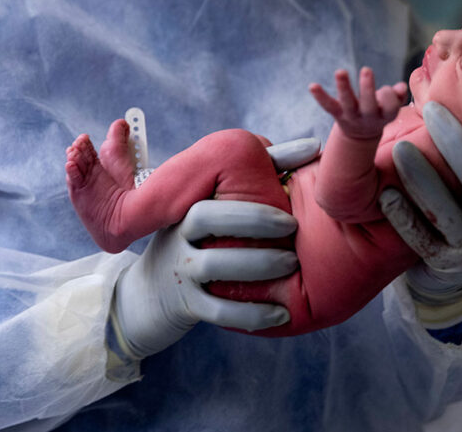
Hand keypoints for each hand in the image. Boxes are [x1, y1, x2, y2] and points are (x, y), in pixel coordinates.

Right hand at [111, 136, 315, 358]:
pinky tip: (281, 314)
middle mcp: (178, 236)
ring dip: (256, 264)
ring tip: (291, 264)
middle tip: (292, 229)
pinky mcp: (186, 306)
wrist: (150, 297)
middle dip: (252, 222)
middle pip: (206, 219)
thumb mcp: (216, 213)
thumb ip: (262, 178)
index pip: (213, 196)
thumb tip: (312, 147)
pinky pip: (217, 310)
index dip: (250, 202)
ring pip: (214, 265)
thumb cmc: (201, 244)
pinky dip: (250, 313)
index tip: (289, 209)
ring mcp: (180, 271)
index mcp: (188, 209)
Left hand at [310, 67, 407, 139]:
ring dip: (344, 87)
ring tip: (340, 71)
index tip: (388, 89)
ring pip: (347, 102)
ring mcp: (351, 116)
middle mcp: (368, 118)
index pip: (390, 107)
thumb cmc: (380, 111)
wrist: (362, 134)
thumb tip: (400, 87)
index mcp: (385, 115)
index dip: (389, 96)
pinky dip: (320, 96)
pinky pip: (328, 106)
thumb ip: (397, 96)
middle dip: (367, 88)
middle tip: (366, 69)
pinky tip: (312, 85)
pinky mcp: (337, 114)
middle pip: (369, 105)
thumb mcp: (391, 106)